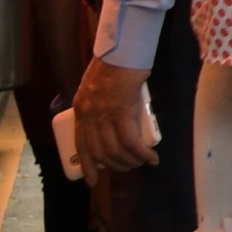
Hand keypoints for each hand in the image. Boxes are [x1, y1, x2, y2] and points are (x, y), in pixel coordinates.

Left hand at [70, 57, 159, 175]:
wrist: (124, 50)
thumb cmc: (115, 63)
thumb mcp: (96, 87)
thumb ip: (98, 103)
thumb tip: (109, 120)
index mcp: (81, 109)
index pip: (81, 145)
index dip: (87, 166)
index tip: (92, 181)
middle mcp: (89, 115)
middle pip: (100, 152)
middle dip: (115, 165)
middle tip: (129, 167)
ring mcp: (104, 114)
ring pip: (115, 150)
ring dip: (130, 161)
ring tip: (142, 162)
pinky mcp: (121, 112)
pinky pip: (131, 142)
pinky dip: (141, 153)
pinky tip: (151, 157)